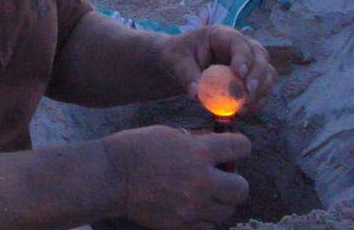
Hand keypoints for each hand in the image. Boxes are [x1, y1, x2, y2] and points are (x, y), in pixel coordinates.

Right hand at [103, 126, 249, 229]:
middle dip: (235, 181)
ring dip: (220, 202)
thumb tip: (213, 148)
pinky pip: (209, 226)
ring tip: (205, 195)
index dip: (239, 147)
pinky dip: (205, 218)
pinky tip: (192, 207)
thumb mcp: (168, 134)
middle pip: (242, 188)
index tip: (234, 149)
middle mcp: (202, 180)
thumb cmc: (135, 149)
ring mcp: (193, 206)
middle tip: (221, 178)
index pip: (241, 147)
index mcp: (199, 152)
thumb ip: (195, 142)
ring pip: (227, 210)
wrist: (111, 177)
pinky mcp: (182, 224)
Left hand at [159, 25, 276, 114]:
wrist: (182, 63)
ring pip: (267, 73)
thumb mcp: (176, 61)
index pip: (238, 42)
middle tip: (247, 92)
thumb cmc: (178, 56)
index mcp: (221, 35)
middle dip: (258, 75)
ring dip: (260, 91)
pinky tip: (243, 111)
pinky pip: (262, 90)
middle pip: (260, 56)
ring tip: (243, 107)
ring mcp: (249, 62)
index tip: (238, 74)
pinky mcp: (250, 78)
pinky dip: (257, 101)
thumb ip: (185, 75)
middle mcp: (240, 46)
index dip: (242, 57)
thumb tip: (195, 93)